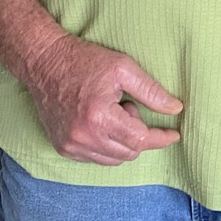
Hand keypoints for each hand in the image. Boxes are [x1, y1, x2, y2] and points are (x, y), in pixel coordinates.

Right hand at [21, 32, 182, 165]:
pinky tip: (100, 123)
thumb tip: (176, 109)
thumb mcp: (123, 68)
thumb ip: (152, 92)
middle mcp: (83, 137)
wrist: (44, 62)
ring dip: (121, 141)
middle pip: (129, 153)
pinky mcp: (62, 148)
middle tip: (127, 106)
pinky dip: (105, 146)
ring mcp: (70, 145)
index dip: (160, 138)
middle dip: (137, 134)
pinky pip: (95, 158)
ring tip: (112, 113)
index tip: (173, 135)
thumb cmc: (84, 61)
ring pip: (113, 159)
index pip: (140, 140)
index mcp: (100, 117)